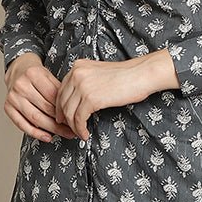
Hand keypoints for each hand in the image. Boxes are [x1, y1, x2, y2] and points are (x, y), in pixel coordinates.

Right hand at [3, 53, 75, 141]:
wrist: (18, 71)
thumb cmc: (35, 75)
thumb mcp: (49, 76)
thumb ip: (59, 90)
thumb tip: (72, 109)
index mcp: (33, 74)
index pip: (52, 96)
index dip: (65, 109)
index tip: (74, 117)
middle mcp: (21, 86)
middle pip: (45, 109)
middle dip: (61, 122)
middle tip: (72, 128)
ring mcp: (13, 98)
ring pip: (36, 119)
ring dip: (52, 129)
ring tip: (64, 133)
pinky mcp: (8, 108)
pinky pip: (23, 125)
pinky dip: (36, 133)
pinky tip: (47, 136)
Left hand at [57, 50, 178, 139]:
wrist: (140, 75)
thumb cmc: (126, 76)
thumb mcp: (98, 73)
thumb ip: (85, 82)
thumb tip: (77, 100)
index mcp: (77, 66)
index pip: (62, 89)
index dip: (61, 106)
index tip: (64, 117)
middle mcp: (76, 74)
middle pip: (62, 101)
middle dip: (64, 118)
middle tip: (69, 128)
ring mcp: (82, 86)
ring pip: (69, 112)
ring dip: (73, 127)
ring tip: (80, 134)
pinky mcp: (90, 99)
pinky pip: (79, 119)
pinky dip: (80, 129)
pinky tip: (85, 134)